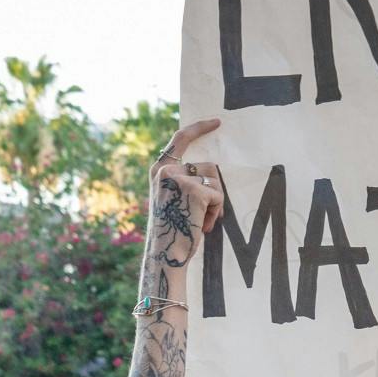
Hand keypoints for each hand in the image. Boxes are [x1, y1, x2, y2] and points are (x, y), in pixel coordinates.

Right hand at [151, 118, 225, 237]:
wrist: (165, 255)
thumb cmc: (173, 230)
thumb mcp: (172, 198)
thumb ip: (184, 180)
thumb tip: (211, 171)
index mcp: (158, 170)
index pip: (180, 139)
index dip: (199, 128)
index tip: (216, 121)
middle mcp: (166, 170)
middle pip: (208, 167)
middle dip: (213, 191)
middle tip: (201, 216)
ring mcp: (179, 178)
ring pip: (215, 180)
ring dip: (215, 202)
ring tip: (200, 221)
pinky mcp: (194, 190)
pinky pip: (219, 195)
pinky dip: (216, 212)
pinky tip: (202, 225)